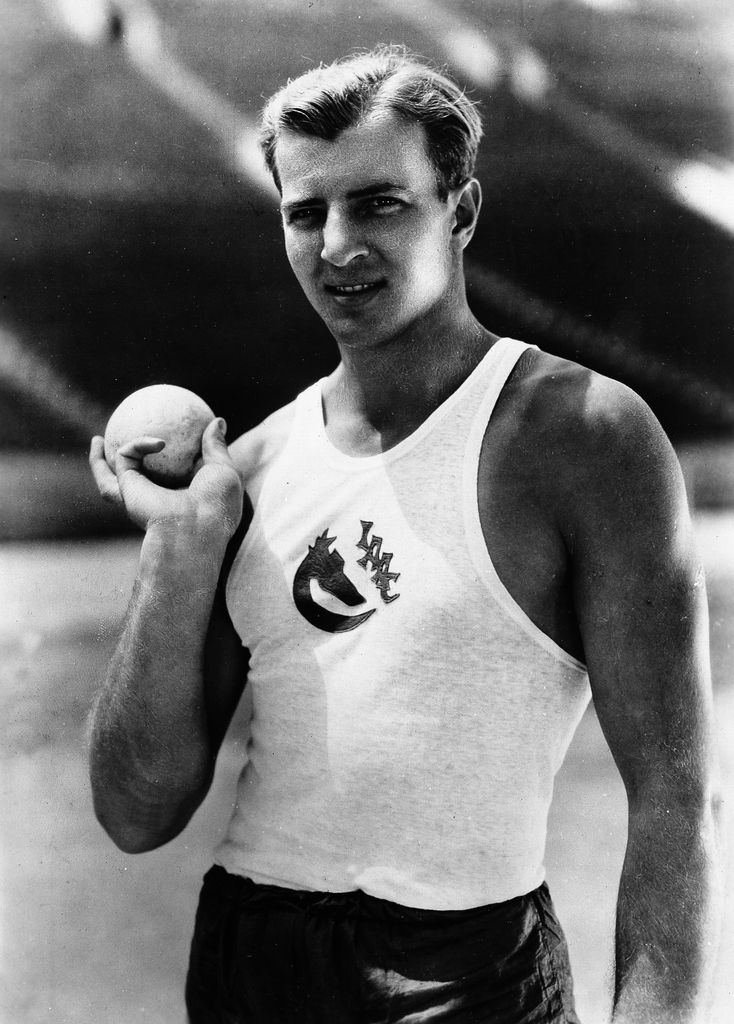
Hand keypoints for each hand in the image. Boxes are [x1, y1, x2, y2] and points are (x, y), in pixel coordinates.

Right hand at [89, 417, 242, 537]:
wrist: (198, 527)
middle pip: (128, 483)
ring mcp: (137, 497)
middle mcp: (151, 500)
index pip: (161, 482)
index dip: (158, 467)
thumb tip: (218, 421)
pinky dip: (138, 445)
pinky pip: (125, 456)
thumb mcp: (224, 472)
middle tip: (117, 443)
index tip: (160, 446)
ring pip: (109, 477)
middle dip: (117, 469)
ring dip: (98, 461)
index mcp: (174, 500)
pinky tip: (158, 441)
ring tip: (97, 440)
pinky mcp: (127, 488)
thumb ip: (216, 447)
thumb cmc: (216, 505)